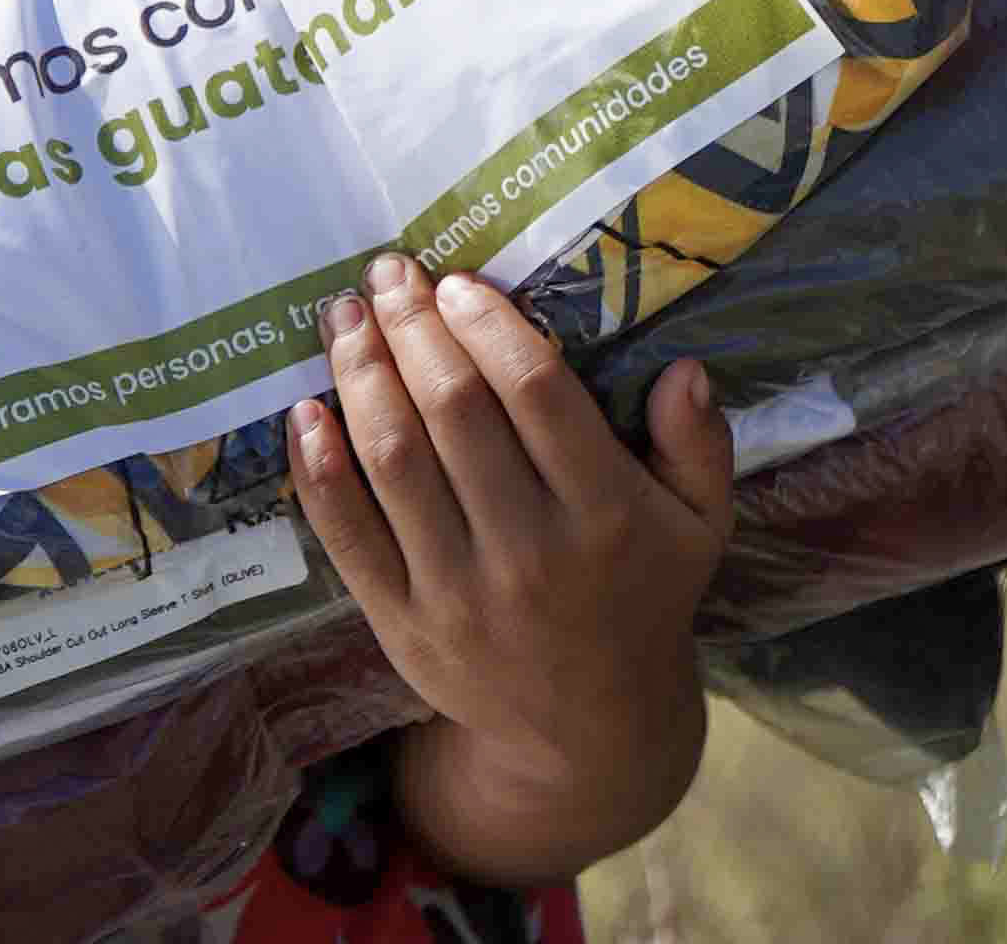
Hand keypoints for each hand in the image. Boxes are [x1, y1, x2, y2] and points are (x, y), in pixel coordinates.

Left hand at [292, 252, 734, 878]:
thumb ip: (699, 444)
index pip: (535, 392)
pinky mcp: (402, 623)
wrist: (589, 732)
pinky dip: (319, 469)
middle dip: (412, 328)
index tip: (455, 281)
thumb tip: (682, 367)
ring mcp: (458, 590)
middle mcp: (529, 549)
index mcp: (605, 513)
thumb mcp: (699, 526)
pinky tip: (306, 410)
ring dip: (359, 376)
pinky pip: (348, 534)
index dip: (487, 324)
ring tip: (341, 316)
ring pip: (393, 459)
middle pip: (454, 411)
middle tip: (386, 274)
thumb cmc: (642, 599)